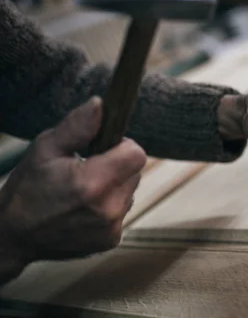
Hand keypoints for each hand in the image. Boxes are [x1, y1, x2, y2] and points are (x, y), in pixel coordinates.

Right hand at [0, 97, 146, 281]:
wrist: (13, 236)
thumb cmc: (27, 188)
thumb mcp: (45, 149)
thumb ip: (77, 126)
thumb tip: (100, 105)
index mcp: (93, 183)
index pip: (137, 154)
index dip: (122, 146)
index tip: (102, 148)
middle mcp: (107, 209)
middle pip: (135, 172)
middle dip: (117, 166)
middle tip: (87, 170)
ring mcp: (110, 228)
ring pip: (129, 191)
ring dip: (114, 187)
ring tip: (82, 191)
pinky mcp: (110, 240)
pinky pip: (122, 211)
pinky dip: (109, 206)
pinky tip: (84, 209)